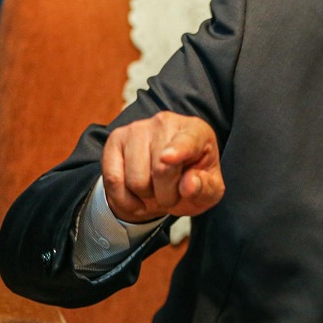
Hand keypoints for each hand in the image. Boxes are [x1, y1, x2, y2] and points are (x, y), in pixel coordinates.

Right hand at [102, 111, 223, 222]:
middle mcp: (166, 122)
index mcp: (196, 131)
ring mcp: (137, 129)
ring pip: (136, 180)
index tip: (168, 158)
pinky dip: (124, 200)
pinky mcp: (115, 140)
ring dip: (147, 196)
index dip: (178, 151)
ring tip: (156, 190)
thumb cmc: (193, 180)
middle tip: (172, 194)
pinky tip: (136, 200)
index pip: (187, 141)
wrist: (166, 180)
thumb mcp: (210, 190)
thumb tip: (188, 184)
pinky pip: (113, 180)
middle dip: (167, 195)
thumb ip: (205, 187)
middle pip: (161, 169)